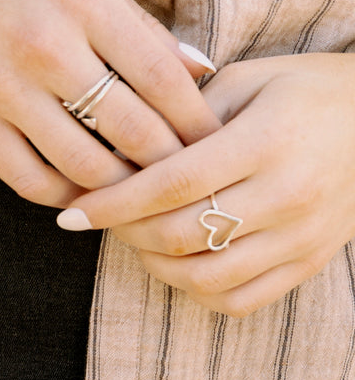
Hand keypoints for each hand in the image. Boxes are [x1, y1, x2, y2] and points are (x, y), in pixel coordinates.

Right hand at [0, 0, 219, 206]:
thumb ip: (138, 28)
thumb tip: (202, 73)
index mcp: (83, 1)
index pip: (162, 77)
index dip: (197, 122)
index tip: (217, 147)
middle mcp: (46, 46)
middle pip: (131, 130)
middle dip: (169, 166)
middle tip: (189, 186)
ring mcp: (4, 88)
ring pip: (84, 166)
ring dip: (120, 191)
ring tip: (140, 197)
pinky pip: (30, 181)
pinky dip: (65, 196)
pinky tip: (84, 195)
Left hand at [57, 53, 354, 316]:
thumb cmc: (305, 91)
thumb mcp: (250, 80)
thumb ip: (187, 114)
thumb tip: (118, 150)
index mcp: (268, 140)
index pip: (172, 184)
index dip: (112, 203)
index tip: (70, 212)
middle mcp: (288, 193)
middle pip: (181, 234)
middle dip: (125, 233)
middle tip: (101, 220)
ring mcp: (301, 236)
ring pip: (204, 276)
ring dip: (155, 264)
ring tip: (137, 239)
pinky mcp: (307, 263)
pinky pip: (238, 299)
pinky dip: (196, 289)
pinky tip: (179, 264)